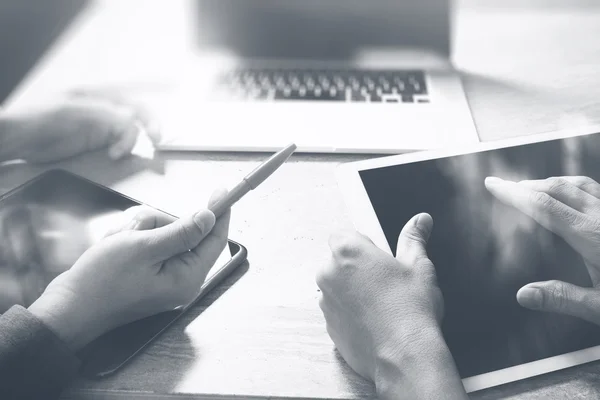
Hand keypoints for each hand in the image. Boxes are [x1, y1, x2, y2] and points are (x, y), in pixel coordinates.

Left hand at [2, 92, 159, 162]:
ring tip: (126, 153)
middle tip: (156, 141)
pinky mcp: (96, 143)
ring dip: (135, 142)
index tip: (168, 102)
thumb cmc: (40, 118)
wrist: (18, 140)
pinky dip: (125, 150)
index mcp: (98, 94)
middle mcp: (103, 108)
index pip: (133, 91)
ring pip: (131, 131)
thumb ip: (108, 115)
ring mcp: (100, 126)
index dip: (154, 93)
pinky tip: (116, 155)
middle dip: (150, 126)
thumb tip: (134, 121)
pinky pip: (120, 144)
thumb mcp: (76, 113)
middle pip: (137, 114)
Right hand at [28, 189, 229, 349]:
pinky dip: (132, 238)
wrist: (68, 308)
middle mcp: (180, 279)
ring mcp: (163, 276)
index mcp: (187, 278)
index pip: (215, 240)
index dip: (219, 213)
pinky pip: (148, 243)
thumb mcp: (144, 249)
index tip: (221, 191)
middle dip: (159, 223)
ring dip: (141, 229)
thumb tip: (210, 217)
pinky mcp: (148, 272)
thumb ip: (182, 232)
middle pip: (185, 232)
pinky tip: (116, 245)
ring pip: (164, 233)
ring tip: (120, 241)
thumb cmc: (102, 282)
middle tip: (135, 228)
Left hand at [317, 214, 465, 399]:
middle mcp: (328, 274)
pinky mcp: (329, 327)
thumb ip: (414, 238)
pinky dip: (351, 314)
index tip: (377, 255)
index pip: (342, 235)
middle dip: (356, 268)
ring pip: (337, 288)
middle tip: (384, 281)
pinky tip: (375, 321)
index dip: (361, 244)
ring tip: (382, 304)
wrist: (405, 355)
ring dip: (352, 292)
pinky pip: (338, 313)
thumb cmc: (411, 309)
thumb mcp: (419, 265)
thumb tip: (421, 221)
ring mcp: (326, 302)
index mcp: (347, 251)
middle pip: (338, 262)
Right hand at [485, 176, 599, 323]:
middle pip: (558, 188)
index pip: (542, 206)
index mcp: (593, 237)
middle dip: (528, 184)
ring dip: (553, 182)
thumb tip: (525, 295)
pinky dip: (578, 187)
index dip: (513, 194)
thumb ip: (563, 299)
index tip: (493, 185)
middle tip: (508, 186)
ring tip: (535, 187)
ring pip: (581, 184)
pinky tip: (576, 196)